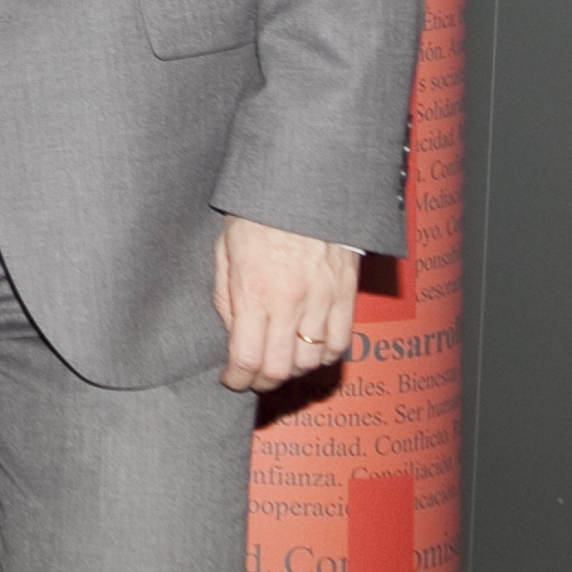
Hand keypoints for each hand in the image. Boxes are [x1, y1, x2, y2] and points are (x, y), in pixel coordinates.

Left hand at [213, 217, 360, 392]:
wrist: (302, 189)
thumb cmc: (257, 216)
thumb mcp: (225, 252)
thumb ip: (226, 298)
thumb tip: (233, 333)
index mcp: (254, 292)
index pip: (247, 358)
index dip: (237, 380)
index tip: (231, 381)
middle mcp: (290, 302)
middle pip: (280, 369)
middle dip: (262, 382)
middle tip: (252, 379)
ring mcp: (322, 301)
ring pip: (311, 360)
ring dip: (292, 369)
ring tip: (278, 361)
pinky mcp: (346, 295)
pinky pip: (340, 343)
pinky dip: (324, 355)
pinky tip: (309, 350)